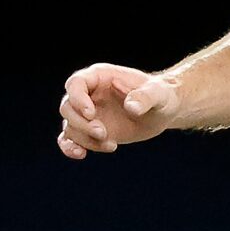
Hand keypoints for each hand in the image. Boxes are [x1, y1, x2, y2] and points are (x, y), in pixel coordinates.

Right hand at [58, 62, 179, 157]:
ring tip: (111, 145)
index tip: (92, 114)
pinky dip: (70, 148)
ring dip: (84, 139)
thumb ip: (145, 97)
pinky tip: (81, 154)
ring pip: (70, 126)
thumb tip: (132, 107)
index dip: (78, 99)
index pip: (76, 84)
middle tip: (104, 133)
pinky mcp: (89, 132)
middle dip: (82, 123)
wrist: (161, 112)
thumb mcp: (158, 94)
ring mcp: (87, 114)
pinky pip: (69, 139)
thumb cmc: (160, 96)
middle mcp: (89, 94)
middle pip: (68, 107)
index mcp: (100, 76)